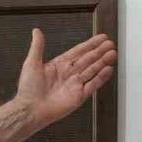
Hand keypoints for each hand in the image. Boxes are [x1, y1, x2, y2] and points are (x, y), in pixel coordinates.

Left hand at [0, 29, 116, 141]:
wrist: (30, 109)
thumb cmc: (28, 89)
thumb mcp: (32, 63)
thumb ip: (38, 47)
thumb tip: (36, 31)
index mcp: (59, 65)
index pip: (78, 51)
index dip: (89, 44)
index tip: (100, 38)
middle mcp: (69, 74)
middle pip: (88, 59)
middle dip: (100, 51)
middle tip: (110, 44)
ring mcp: (75, 85)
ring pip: (92, 70)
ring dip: (103, 62)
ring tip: (113, 53)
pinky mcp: (79, 96)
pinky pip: (93, 85)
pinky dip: (101, 77)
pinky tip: (108, 70)